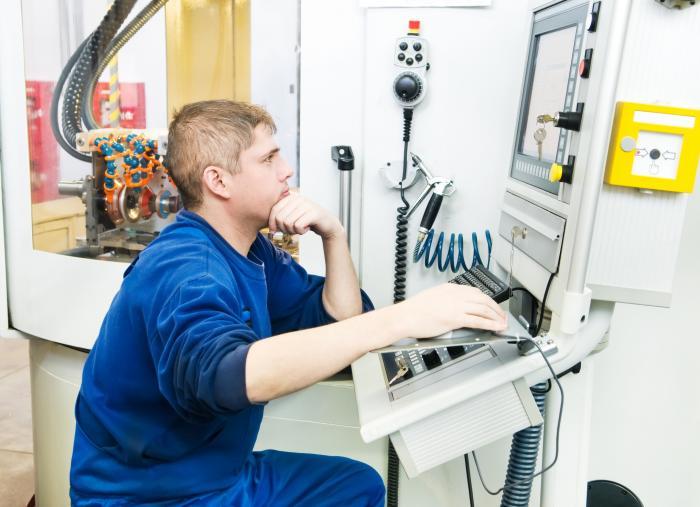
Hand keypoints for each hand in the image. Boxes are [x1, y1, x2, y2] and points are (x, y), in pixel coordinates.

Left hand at [268, 194, 342, 239]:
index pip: (274, 210)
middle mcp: (298, 198)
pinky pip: (298, 226)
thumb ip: (280, 219)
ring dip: (293, 231)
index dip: (272, 223)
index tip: (275, 231)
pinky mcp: (314, 213)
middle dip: (284, 229)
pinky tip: (307, 228)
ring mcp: (307, 205)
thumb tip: (270, 230)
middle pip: (280, 218)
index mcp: (291, 197)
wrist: (327, 224)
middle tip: (292, 230)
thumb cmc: (307, 221)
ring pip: (288, 223)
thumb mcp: (291, 217)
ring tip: (300, 228)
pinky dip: (301, 232)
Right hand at [392, 284, 507, 338]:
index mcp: (450, 288)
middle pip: (483, 299)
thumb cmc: (412, 311)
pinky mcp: (454, 318)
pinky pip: (477, 321)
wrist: (403, 317)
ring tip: (503, 323)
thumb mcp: (432, 298)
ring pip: (483, 309)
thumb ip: (446, 301)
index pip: (475, 291)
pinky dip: (490, 324)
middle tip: (502, 315)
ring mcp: (455, 306)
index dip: (487, 300)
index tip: (492, 306)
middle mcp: (455, 294)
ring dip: (496, 317)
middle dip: (496, 308)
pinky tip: (496, 327)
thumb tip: (455, 308)